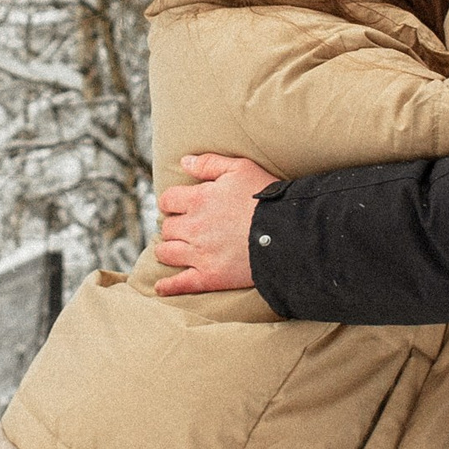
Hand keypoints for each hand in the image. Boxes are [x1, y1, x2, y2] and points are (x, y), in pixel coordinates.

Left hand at [154, 152, 272, 295]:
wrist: (287, 232)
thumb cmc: (266, 197)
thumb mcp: (240, 168)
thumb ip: (209, 163)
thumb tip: (184, 161)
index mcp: (198, 200)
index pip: (168, 200)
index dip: (172, 203)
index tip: (178, 207)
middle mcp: (193, 227)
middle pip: (167, 228)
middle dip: (173, 227)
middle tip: (183, 229)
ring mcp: (199, 254)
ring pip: (167, 253)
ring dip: (167, 250)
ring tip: (174, 250)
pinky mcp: (209, 277)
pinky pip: (180, 284)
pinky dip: (167, 286)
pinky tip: (161, 287)